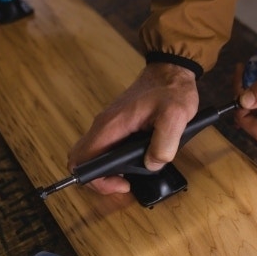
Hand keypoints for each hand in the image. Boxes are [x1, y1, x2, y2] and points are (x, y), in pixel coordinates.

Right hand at [68, 62, 198, 193]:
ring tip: (131, 175)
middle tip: (125, 183)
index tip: (122, 183)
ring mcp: (108, 125)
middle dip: (99, 179)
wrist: (170, 71)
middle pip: (81, 160)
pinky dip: (113, 161)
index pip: (82, 160)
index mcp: (111, 126)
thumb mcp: (175, 118)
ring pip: (92, 155)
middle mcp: (103, 126)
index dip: (97, 180)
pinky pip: (104, 148)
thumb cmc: (172, 91)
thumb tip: (151, 164)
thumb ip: (164, 144)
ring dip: (107, 171)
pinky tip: (134, 162)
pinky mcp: (116, 125)